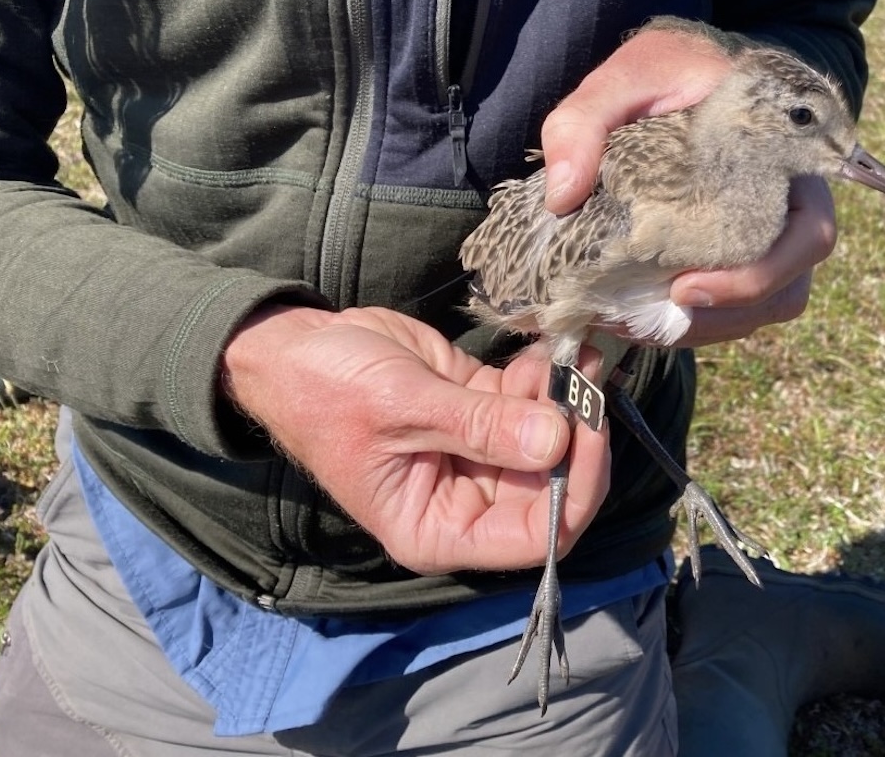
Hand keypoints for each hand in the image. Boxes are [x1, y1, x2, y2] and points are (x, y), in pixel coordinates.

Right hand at [221, 306, 610, 574]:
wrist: (293, 349)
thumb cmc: (326, 392)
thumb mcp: (401, 409)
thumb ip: (479, 426)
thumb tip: (557, 440)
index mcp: (438, 529)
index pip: (532, 537)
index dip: (572, 491)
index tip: (587, 431)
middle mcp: (465, 502)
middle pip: (551, 486)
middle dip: (577, 435)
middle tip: (591, 378)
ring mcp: (478, 456)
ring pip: (548, 440)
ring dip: (570, 399)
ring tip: (581, 353)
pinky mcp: (481, 411)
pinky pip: (530, 402)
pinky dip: (549, 377)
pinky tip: (558, 347)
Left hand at [542, 27, 836, 347]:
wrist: (680, 73)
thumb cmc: (671, 69)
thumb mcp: (629, 74)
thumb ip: (587, 120)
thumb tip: (562, 196)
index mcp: (791, 163)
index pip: (810, 236)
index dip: (759, 277)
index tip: (684, 286)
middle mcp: (792, 208)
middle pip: (786, 291)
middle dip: (719, 317)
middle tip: (645, 316)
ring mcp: (769, 238)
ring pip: (759, 311)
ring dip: (699, 328)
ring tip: (628, 323)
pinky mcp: (736, 256)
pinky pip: (729, 309)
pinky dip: (684, 323)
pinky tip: (632, 317)